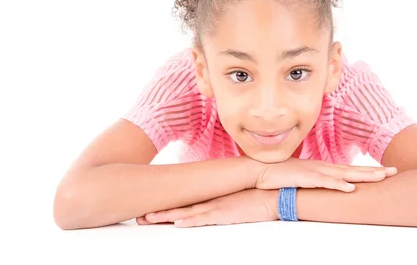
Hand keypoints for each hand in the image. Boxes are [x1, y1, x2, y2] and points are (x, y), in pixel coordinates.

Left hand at [136, 189, 277, 227]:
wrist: (275, 194)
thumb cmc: (259, 197)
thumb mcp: (237, 200)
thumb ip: (225, 203)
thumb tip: (216, 208)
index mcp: (213, 197)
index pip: (185, 203)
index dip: (168, 207)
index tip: (151, 210)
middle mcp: (211, 200)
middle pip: (180, 207)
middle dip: (159, 212)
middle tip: (140, 216)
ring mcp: (217, 206)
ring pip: (186, 212)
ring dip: (166, 216)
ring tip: (148, 219)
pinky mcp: (226, 213)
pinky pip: (204, 218)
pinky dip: (190, 221)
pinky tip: (177, 223)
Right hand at [255, 157, 396, 191]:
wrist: (261, 170)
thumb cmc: (281, 175)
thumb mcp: (303, 178)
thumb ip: (316, 181)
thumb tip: (328, 187)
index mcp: (324, 168)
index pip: (351, 169)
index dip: (369, 170)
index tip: (386, 171)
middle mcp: (323, 168)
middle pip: (353, 169)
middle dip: (374, 171)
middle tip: (394, 172)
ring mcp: (315, 172)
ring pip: (344, 174)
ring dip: (363, 175)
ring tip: (381, 178)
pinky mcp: (305, 178)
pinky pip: (325, 182)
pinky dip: (338, 185)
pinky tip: (350, 188)